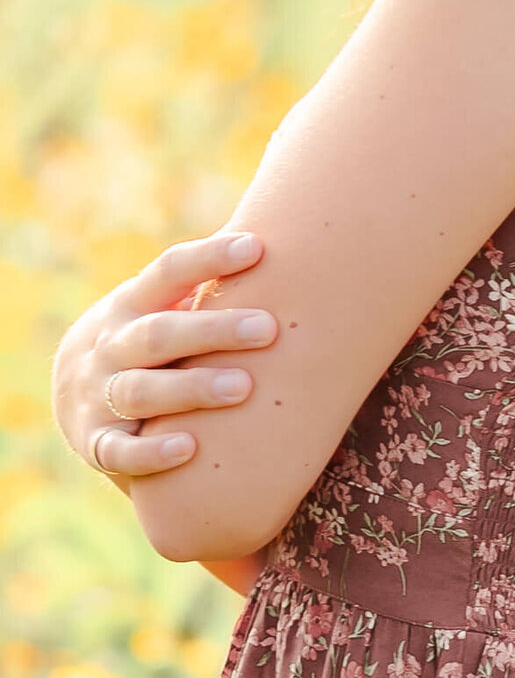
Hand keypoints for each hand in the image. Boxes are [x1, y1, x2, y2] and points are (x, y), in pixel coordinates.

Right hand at [51, 231, 277, 479]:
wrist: (71, 394)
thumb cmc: (148, 336)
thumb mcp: (163, 303)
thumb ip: (207, 278)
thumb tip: (279, 224)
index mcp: (133, 302)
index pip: (168, 270)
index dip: (210, 257)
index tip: (257, 247)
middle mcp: (112, 345)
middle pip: (160, 334)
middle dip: (214, 330)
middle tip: (268, 328)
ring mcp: (98, 394)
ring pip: (143, 391)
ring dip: (193, 388)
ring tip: (244, 387)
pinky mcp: (95, 442)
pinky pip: (119, 451)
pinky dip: (150, 453)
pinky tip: (188, 447)